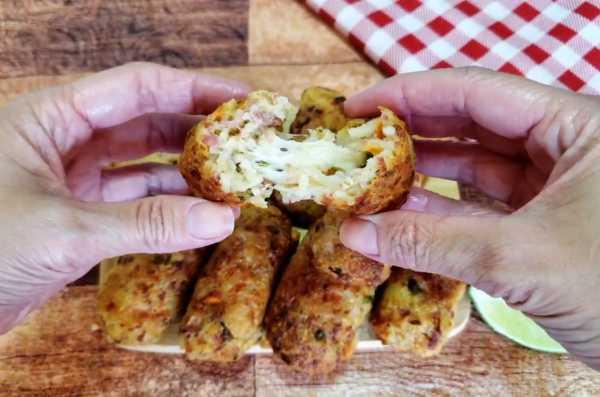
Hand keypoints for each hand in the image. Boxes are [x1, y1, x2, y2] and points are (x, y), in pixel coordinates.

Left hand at [0, 62, 248, 333]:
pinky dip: (168, 211)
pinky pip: (135, 205)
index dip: (194, 89)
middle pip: (147, 123)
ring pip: (145, 166)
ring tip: (235, 183)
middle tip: (249, 142)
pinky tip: (201, 218)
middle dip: (199, 132)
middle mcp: (65, 142)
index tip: (242, 100)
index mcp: (51, 117)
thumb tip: (221, 219)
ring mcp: (73, 181)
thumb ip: (147, 224)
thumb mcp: (65, 230)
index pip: (137, 87)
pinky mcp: (78, 219)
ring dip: (188, 175)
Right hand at [340, 67, 599, 369]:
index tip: (358, 108)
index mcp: (575, 126)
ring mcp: (553, 187)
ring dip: (421, 175)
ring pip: (473, 167)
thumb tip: (355, 232)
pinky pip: (480, 208)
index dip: (409, 94)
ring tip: (370, 178)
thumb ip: (430, 243)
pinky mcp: (543, 224)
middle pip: (470, 124)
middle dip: (410, 132)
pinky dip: (439, 214)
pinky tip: (401, 217)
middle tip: (357, 141)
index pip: (475, 92)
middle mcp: (563, 147)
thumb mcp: (519, 258)